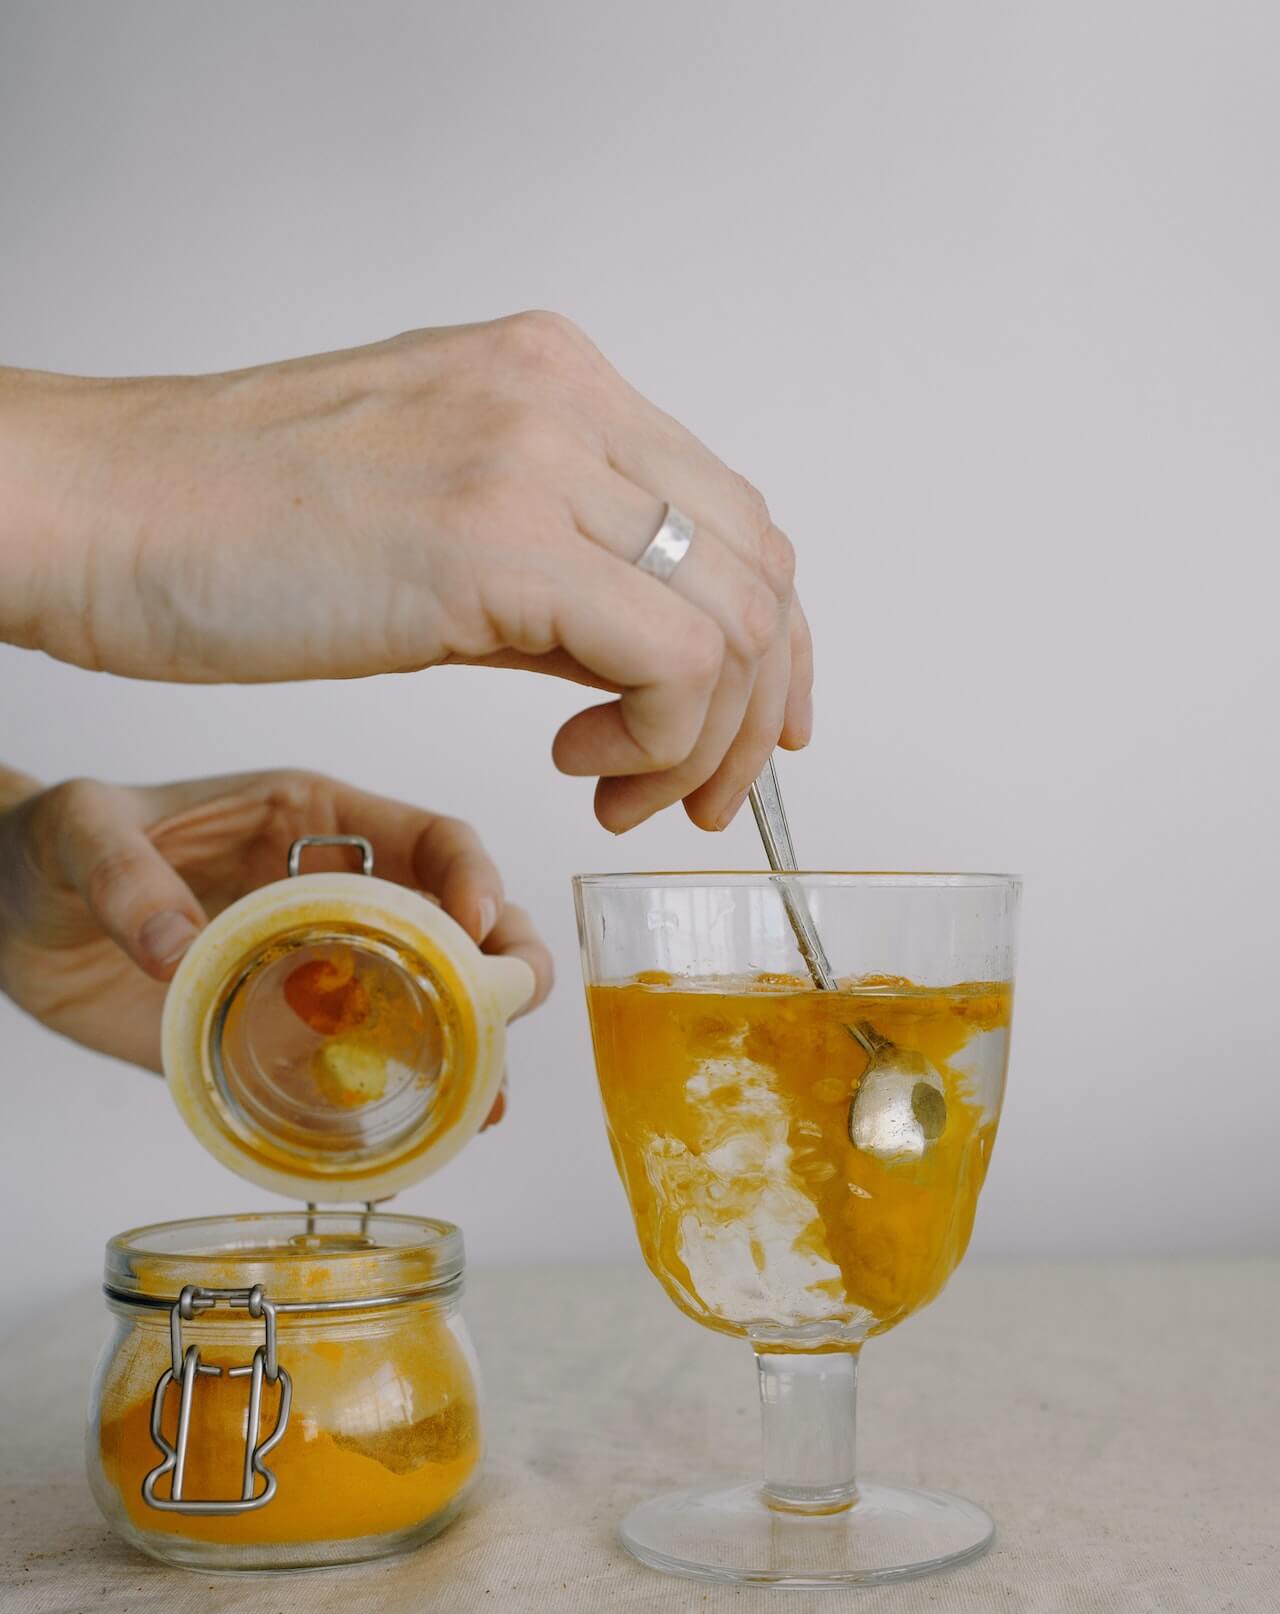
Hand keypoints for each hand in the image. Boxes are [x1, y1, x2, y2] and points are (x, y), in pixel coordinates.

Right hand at [0, 313, 812, 830]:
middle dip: (755, 710)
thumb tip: (633, 667)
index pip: (730, 514)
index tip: (744, 729)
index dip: (768, 643)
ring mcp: (535, 457)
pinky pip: (672, 659)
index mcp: (551, 378)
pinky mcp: (495, 541)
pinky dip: (658, 738)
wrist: (96, 512)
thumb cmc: (223, 528)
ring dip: (706, 741)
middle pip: (757, 566)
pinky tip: (576, 764)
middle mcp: (563, 397)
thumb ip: (550, 574)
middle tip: (689, 794)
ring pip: (734, 618)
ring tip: (618, 791)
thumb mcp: (432, 524)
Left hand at [0, 769, 552, 1124]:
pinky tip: (435, 1137)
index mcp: (316, 825)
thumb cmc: (53, 847)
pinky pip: (362, 1075)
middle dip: (504, 964)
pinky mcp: (283, 1042)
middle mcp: (339, 900)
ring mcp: (320, 977)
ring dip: (476, 1051)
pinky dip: (406, 1104)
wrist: (9, 917)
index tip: (473, 921)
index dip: (471, 873)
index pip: (430, 839)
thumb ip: (126, 876)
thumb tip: (176, 950)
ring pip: (431, 1009)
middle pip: (462, 926)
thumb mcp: (83, 831)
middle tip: (512, 1006)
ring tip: (489, 1101)